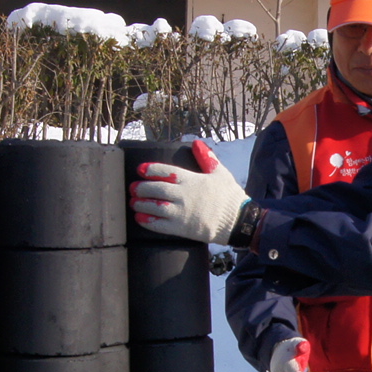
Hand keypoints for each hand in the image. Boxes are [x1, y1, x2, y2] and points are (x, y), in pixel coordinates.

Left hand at [130, 139, 249, 244]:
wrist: (238, 221)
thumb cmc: (229, 196)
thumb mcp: (220, 173)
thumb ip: (207, 158)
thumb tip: (197, 143)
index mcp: (191, 180)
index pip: (165, 171)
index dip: (150, 170)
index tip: (140, 170)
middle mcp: (183, 195)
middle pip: (156, 189)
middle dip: (141, 188)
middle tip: (133, 188)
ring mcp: (181, 212)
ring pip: (155, 206)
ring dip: (141, 204)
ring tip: (133, 202)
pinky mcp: (182, 228)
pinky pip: (160, 225)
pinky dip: (148, 221)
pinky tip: (139, 218)